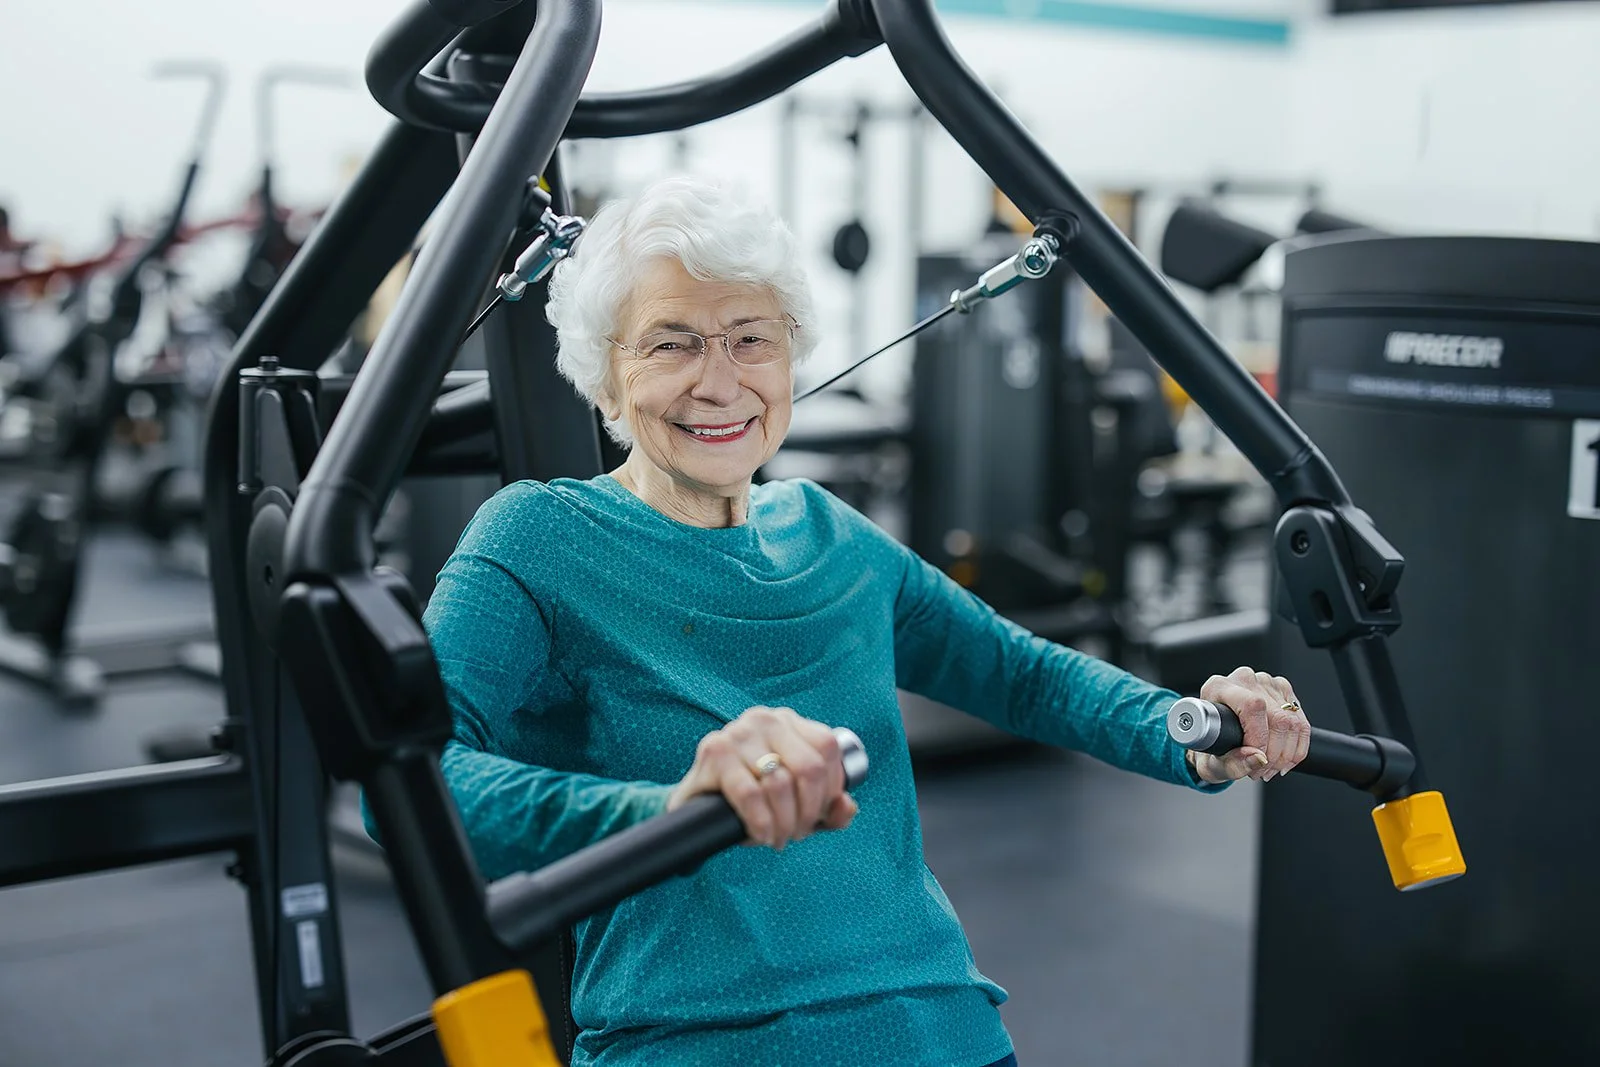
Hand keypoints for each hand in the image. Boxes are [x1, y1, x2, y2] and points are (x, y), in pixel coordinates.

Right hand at [667, 706, 858, 849]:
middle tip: (795, 834)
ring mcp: (738, 732)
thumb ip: (829, 808)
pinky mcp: (714, 751)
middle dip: (807, 812)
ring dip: (784, 823)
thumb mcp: (796, 805)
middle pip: (809, 768)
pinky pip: (750, 793)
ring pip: (780, 783)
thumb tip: (847, 808)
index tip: (816, 816)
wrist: (695, 806)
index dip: (829, 790)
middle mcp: (765, 719)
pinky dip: (761, 822)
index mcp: (789, 722)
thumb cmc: (752, 801)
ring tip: (777, 837)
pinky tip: (759, 835)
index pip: (827, 749)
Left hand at [1190, 667, 1310, 784]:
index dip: (1260, 737)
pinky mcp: (1284, 692)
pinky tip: (1284, 762)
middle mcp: (1245, 680)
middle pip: (1277, 717)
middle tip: (1262, 772)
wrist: (1215, 739)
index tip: (1258, 760)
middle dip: (1274, 754)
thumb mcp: (1212, 762)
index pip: (1252, 705)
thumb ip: (1233, 763)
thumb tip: (1259, 759)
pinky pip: (1302, 724)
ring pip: (1293, 722)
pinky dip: (1296, 749)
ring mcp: (1267, 683)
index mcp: (1219, 687)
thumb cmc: (1210, 747)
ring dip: (1286, 755)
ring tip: (1270, 769)